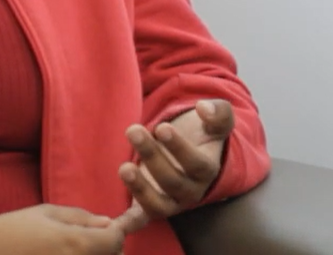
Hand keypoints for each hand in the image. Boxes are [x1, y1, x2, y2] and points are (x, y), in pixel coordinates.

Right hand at [0, 204, 125, 254]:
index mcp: (76, 242)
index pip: (116, 239)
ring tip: (71, 247)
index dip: (113, 231)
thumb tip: (107, 222)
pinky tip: (61, 254)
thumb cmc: (11, 229)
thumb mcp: (45, 213)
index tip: (102, 228)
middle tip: (88, 238)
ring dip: (93, 254)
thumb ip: (80, 216)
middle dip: (106, 245)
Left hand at [113, 99, 234, 232]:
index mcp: (207, 171)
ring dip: (140, 188)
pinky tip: (113, 222)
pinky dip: (128, 224)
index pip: (196, 164)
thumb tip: (204, 108)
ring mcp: (170, 202)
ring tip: (124, 167)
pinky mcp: (149, 208)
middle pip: (172, 181)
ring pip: (157, 204)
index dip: (179, 148)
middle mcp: (190, 191)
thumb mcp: (216, 121)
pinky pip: (140, 219)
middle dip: (152, 156)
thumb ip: (218, 113)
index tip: (162, 128)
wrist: (190, 153)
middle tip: (134, 131)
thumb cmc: (201, 135)